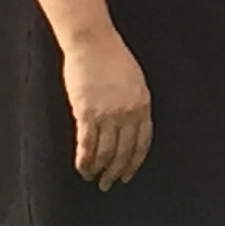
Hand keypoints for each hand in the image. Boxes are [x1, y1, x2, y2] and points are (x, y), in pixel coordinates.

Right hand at [61, 25, 151, 188]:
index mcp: (143, 104)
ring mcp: (108, 113)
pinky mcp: (87, 112)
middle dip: (116, 172)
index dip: (134, 162)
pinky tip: (81, 167)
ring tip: (92, 178)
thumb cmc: (112, 56)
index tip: (128, 175)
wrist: (92, 41)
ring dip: (98, 169)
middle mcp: (128, 112)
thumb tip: (129, 128)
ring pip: (105, 152)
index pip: (142, 143)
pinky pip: (86, 144)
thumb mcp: (135, 80)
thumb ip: (135, 104)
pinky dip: (83, 160)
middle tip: (108, 184)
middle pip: (123, 152)